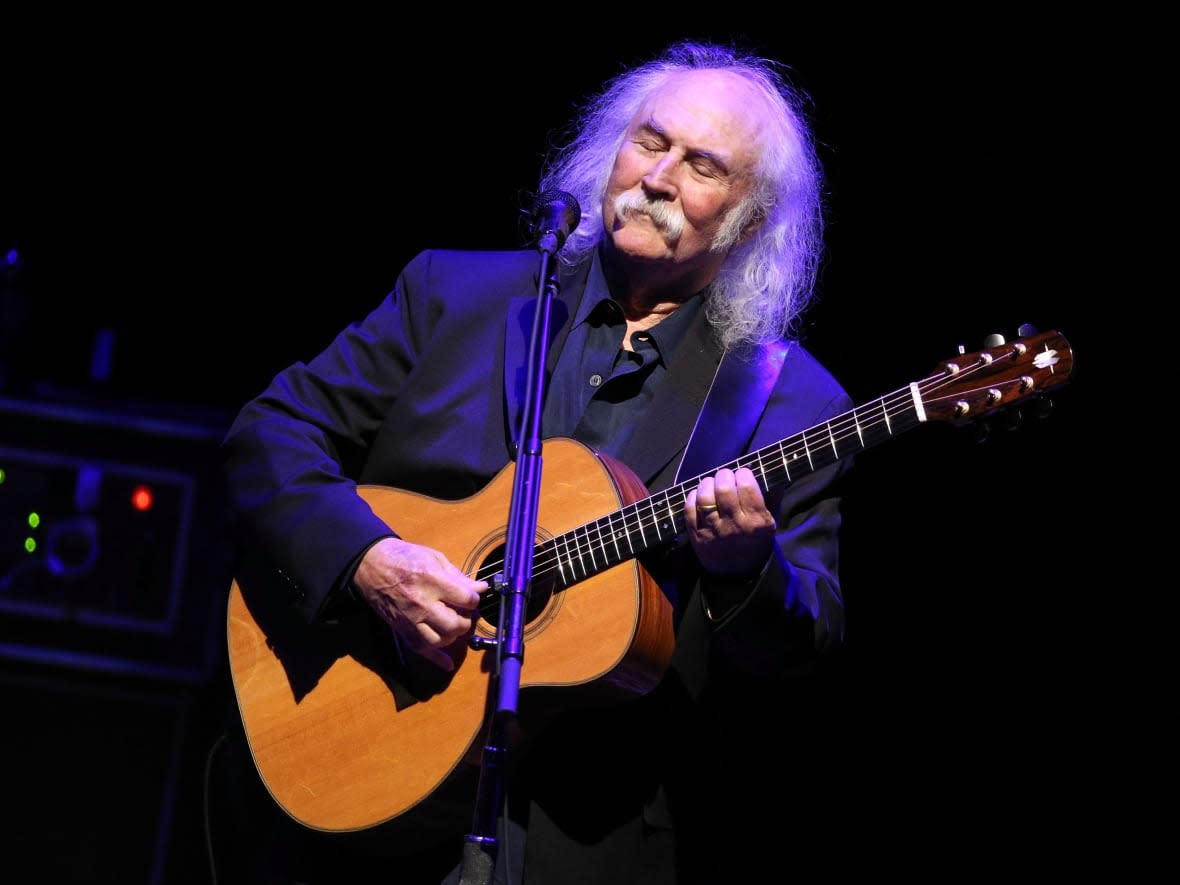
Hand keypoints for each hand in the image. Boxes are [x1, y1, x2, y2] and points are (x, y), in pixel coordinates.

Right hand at [352, 537, 486, 671]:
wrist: (371, 566)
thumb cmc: (404, 557)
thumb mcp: (434, 558)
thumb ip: (458, 576)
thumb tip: (481, 588)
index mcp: (431, 580)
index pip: (466, 599)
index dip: (474, 599)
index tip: (471, 597)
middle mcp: (421, 603)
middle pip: (455, 624)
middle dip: (466, 620)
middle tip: (463, 612)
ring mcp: (410, 619)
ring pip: (441, 640)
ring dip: (453, 634)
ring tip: (452, 623)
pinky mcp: (402, 629)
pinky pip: (421, 650)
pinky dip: (437, 659)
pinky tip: (448, 663)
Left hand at [684, 467, 775, 576]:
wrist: (738, 577)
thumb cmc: (756, 545)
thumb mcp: (771, 525)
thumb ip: (773, 501)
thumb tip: (776, 479)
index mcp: (756, 521)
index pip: (747, 486)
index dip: (743, 473)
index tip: (743, 473)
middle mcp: (734, 525)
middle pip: (723, 488)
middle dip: (724, 475)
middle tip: (726, 476)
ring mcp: (713, 531)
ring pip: (704, 496)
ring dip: (707, 483)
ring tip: (711, 483)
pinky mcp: (697, 536)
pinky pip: (689, 509)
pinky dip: (692, 497)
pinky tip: (699, 496)